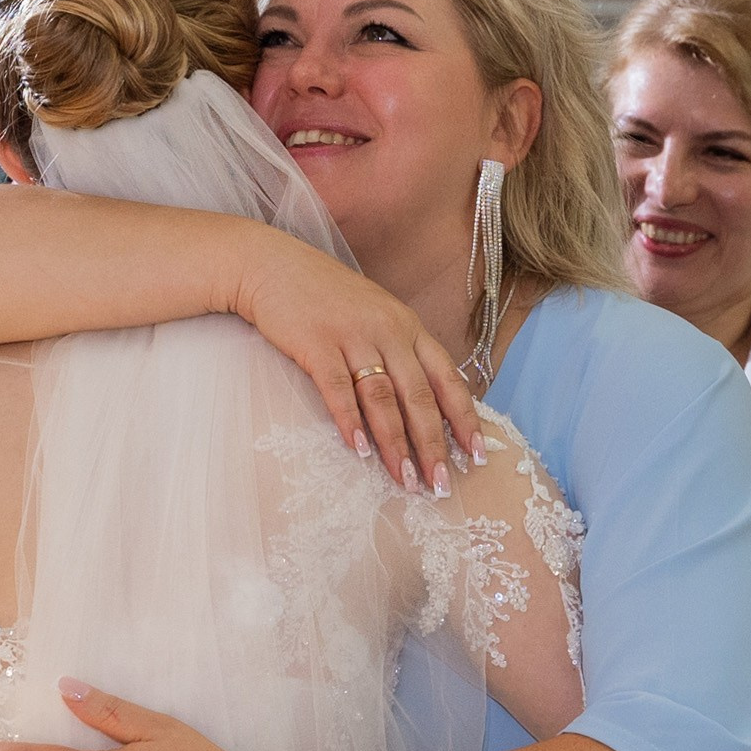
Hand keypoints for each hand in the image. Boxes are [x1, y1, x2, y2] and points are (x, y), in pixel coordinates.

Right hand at [234, 233, 483, 492]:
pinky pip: (338, 388)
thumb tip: (420, 403)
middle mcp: (389, 330)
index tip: (476, 456)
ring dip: (396, 443)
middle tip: (441, 484)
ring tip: (404, 479)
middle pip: (419, 395)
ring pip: (383, 397)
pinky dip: (350, 421)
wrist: (273, 265)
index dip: (464, 419)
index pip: (448, 378)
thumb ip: (398, 352)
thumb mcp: (375, 316)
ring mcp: (353, 335)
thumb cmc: (325, 297)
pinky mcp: (316, 342)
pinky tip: (359, 450)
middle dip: (433, 444)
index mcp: (408, 327)